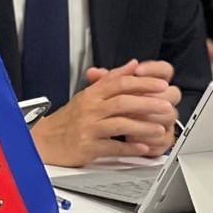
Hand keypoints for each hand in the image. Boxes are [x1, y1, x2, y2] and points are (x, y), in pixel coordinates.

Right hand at [31, 59, 179, 166]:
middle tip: (166, 106)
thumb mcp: (89, 94)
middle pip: (122, 101)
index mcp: (92, 94)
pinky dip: (129, 148)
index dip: (143, 82)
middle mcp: (90, 109)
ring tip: (160, 128)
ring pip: (120, 123)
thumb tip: (133, 65)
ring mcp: (88, 127)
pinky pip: (112, 147)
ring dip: (143, 126)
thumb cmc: (69, 119)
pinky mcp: (88, 146)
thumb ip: (112, 79)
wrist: (45, 141)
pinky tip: (143, 148)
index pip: (120, 83)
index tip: (161, 85)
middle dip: (148, 103)